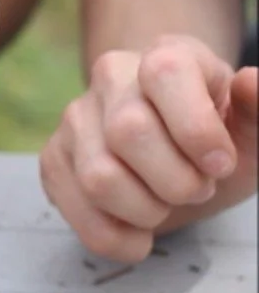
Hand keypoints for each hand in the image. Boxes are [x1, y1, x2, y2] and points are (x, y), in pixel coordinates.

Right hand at [40, 35, 258, 262]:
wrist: (173, 154)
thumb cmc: (215, 140)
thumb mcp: (251, 130)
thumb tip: (251, 82)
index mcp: (166, 56)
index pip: (165, 73)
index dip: (196, 128)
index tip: (221, 165)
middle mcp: (111, 78)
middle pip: (129, 132)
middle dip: (176, 181)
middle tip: (197, 188)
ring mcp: (75, 119)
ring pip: (98, 177)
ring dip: (146, 211)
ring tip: (163, 204)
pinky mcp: (54, 159)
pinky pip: (77, 209)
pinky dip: (116, 236)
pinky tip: (137, 230)